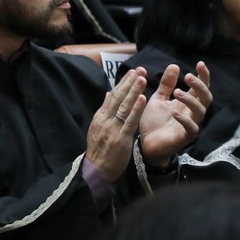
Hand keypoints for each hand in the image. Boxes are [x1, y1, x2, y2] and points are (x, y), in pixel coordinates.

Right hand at [85, 67, 147, 182]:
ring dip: (134, 91)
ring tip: (142, 78)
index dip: (123, 83)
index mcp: (100, 116)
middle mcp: (105, 119)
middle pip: (118, 97)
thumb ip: (104, 111)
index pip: (112, 96)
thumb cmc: (100, 150)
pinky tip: (143, 99)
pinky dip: (136, 109)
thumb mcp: (98, 128)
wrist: (96, 170)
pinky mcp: (120, 138)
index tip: (133, 72)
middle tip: (140, 69)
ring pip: (124, 106)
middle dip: (130, 83)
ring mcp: (112, 128)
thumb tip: (108, 94)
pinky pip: (129, 121)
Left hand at [139, 62, 211, 167]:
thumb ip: (166, 84)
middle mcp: (191, 113)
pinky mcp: (184, 137)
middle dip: (199, 86)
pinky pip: (191, 128)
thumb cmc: (154, 121)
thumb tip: (174, 65)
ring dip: (190, 100)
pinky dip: (185, 119)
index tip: (200, 63)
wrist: (145, 144)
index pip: (201, 88)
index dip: (203, 76)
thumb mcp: (158, 99)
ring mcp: (190, 125)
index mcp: (187, 103)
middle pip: (206, 98)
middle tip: (188, 76)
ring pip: (200, 111)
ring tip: (177, 92)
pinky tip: (175, 112)